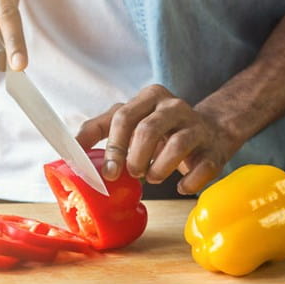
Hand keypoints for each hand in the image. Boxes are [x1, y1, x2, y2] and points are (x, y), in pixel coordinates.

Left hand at [77, 85, 241, 194]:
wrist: (210, 132)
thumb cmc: (162, 130)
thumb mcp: (131, 120)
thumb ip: (100, 129)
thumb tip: (70, 150)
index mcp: (150, 97)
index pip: (124, 117)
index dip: (113, 147)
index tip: (108, 172)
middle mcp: (175, 106)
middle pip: (149, 130)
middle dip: (135, 158)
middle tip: (132, 174)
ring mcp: (197, 127)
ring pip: (177, 145)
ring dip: (159, 169)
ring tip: (153, 177)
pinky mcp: (214, 149)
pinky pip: (202, 168)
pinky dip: (187, 182)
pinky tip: (179, 186)